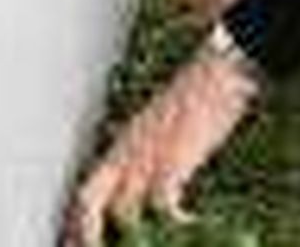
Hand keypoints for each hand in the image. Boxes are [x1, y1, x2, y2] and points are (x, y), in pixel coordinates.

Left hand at [65, 53, 257, 245]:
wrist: (219, 69)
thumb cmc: (200, 91)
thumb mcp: (165, 124)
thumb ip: (154, 150)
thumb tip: (160, 183)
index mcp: (122, 143)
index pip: (87, 189)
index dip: (80, 223)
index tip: (84, 244)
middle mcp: (126, 151)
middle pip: (87, 200)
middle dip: (87, 233)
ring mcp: (147, 157)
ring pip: (122, 211)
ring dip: (134, 237)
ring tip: (154, 246)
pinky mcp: (172, 162)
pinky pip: (163, 206)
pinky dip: (174, 224)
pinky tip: (191, 226)